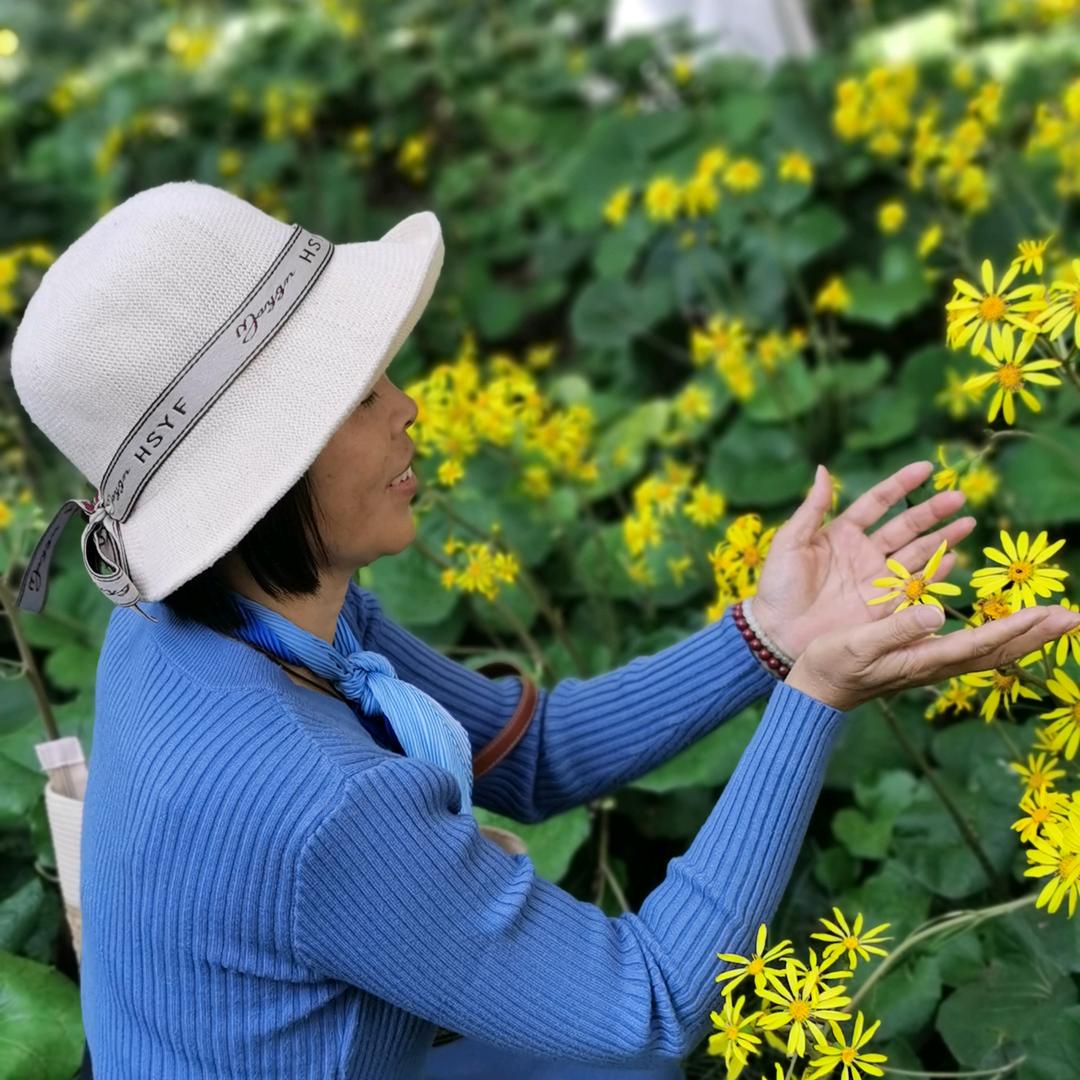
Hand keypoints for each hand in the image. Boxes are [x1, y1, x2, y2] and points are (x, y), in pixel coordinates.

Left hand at [750, 460, 974, 661]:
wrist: (777, 634)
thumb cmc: (778, 587)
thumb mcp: (790, 543)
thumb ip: (812, 508)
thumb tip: (824, 469)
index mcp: (842, 533)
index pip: (878, 502)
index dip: (901, 484)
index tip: (926, 467)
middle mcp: (864, 553)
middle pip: (906, 526)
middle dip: (932, 511)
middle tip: (958, 497)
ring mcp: (876, 579)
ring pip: (917, 553)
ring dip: (942, 538)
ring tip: (967, 523)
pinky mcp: (884, 606)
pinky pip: (915, 587)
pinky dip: (936, 574)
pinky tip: (954, 559)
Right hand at [785, 602, 1079, 712]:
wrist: (816, 691)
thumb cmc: (831, 664)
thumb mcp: (857, 643)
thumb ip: (896, 628)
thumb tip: (936, 614)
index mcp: (923, 658)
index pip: (982, 642)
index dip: (1018, 627)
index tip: (1053, 613)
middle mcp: (935, 663)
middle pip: (997, 650)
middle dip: (1036, 634)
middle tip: (1072, 616)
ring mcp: (930, 663)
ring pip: (988, 650)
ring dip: (1023, 636)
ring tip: (1051, 621)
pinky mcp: (920, 659)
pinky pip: (970, 647)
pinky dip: (996, 635)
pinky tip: (1002, 627)